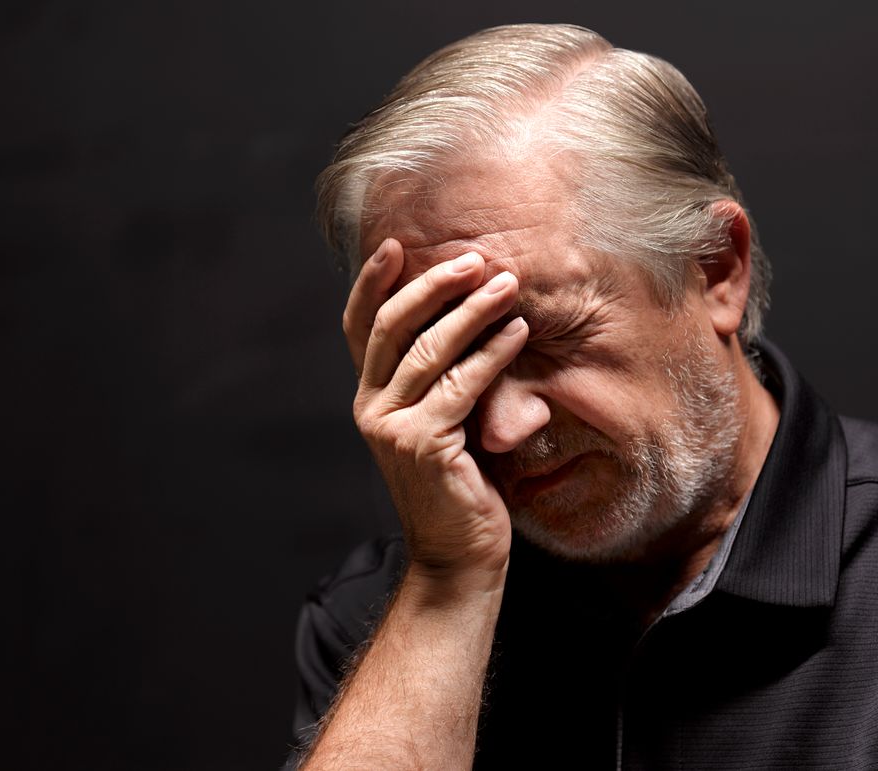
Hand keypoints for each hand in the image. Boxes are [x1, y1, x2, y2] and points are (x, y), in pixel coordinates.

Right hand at [344, 238, 527, 585]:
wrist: (459, 556)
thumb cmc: (459, 487)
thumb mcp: (441, 423)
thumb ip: (439, 380)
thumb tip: (466, 317)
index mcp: (370, 399)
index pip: (360, 329)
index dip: (371, 284)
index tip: (396, 244)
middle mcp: (371, 408)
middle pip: (391, 327)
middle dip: (432, 285)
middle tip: (474, 258)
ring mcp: (392, 427)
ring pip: (427, 350)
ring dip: (470, 311)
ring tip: (506, 284)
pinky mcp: (422, 446)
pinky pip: (460, 385)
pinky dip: (491, 353)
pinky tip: (517, 332)